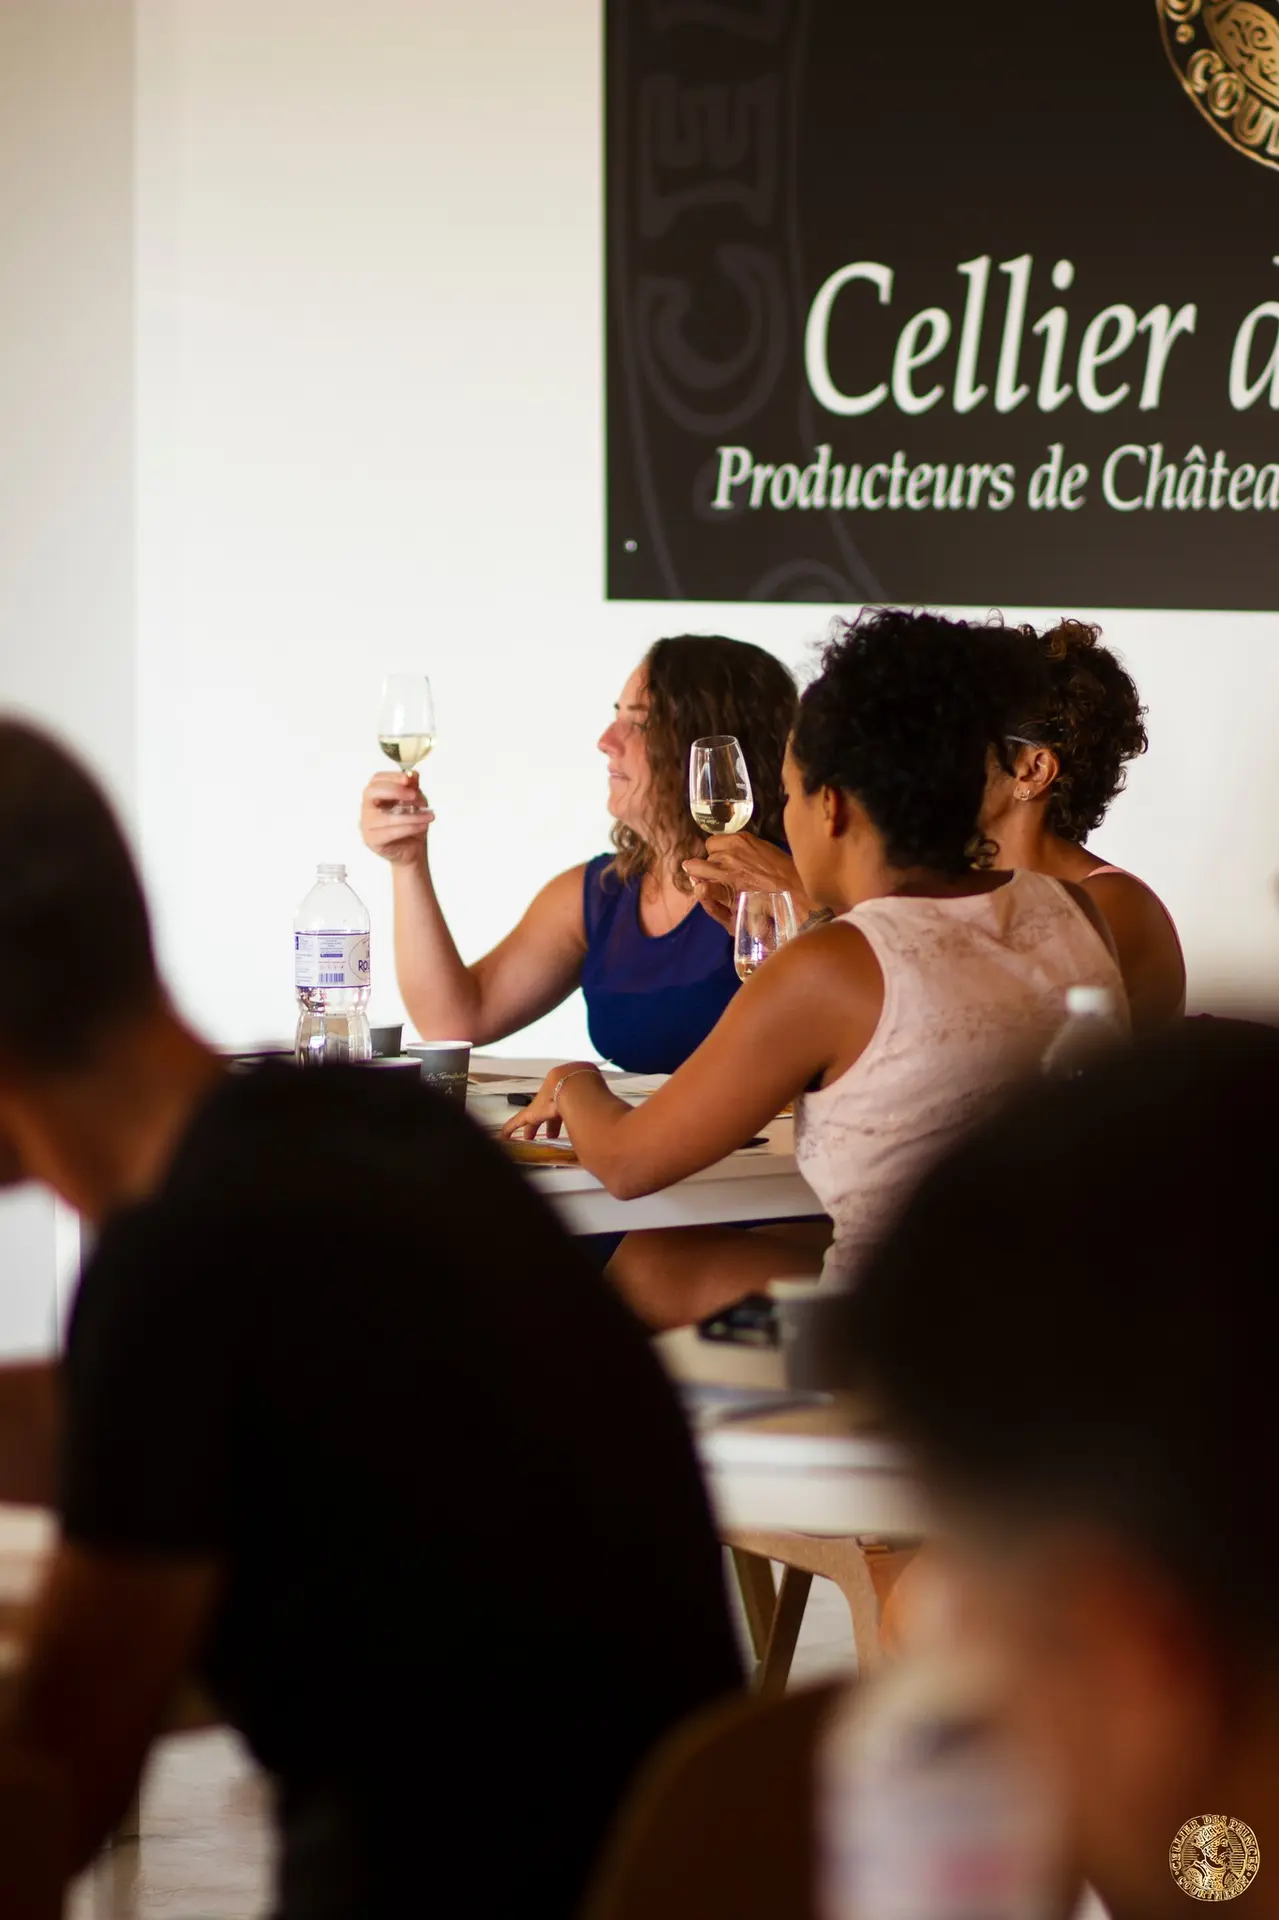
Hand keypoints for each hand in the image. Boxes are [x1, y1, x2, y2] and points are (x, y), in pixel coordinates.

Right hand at [360, 771, 435, 866]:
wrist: (413, 850)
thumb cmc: (411, 826)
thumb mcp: (416, 803)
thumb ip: (413, 788)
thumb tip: (412, 774)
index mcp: (376, 796)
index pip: (376, 780)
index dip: (392, 777)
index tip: (408, 778)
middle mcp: (367, 808)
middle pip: (370, 792)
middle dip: (394, 790)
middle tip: (413, 795)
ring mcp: (367, 825)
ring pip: (386, 817)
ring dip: (411, 816)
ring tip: (428, 816)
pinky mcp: (372, 840)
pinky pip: (390, 832)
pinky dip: (409, 828)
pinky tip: (422, 826)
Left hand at [500, 1062, 599, 1141]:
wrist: (575, 1083)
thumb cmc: (589, 1087)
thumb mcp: (596, 1093)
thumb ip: (598, 1103)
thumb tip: (609, 1114)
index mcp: (568, 1088)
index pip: (564, 1101)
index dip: (564, 1112)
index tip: (565, 1119)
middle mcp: (553, 1093)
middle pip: (548, 1110)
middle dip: (549, 1124)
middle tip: (549, 1134)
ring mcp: (541, 1102)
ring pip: (535, 1117)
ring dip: (534, 1129)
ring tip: (530, 1139)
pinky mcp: (531, 1112)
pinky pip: (517, 1121)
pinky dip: (510, 1129)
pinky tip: (504, 1137)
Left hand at [682, 832, 810, 925]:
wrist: (793, 893)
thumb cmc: (784, 872)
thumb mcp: (764, 849)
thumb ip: (745, 848)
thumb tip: (732, 851)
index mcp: (739, 840)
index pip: (712, 843)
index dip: (716, 853)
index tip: (723, 860)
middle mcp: (728, 853)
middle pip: (705, 857)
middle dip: (710, 865)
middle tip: (719, 874)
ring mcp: (725, 872)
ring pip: (698, 871)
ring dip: (703, 877)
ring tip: (708, 883)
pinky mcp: (725, 891)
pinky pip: (704, 888)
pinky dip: (704, 891)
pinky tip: (706, 892)